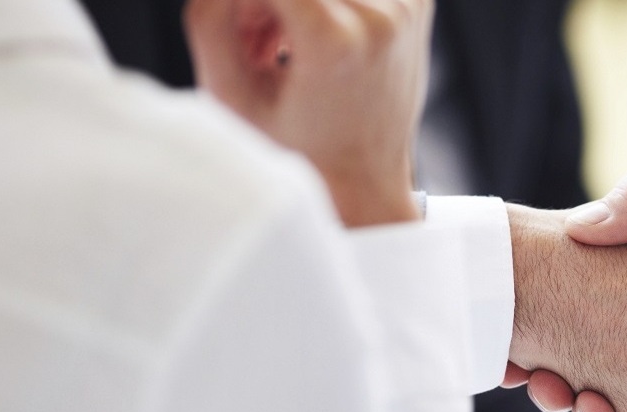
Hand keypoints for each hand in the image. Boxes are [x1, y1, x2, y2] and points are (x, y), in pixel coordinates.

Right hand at [185, 0, 431, 226]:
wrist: (366, 179)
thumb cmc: (299, 150)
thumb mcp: (231, 95)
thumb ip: (210, 17)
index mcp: (334, 40)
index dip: (246, 6)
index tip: (242, 30)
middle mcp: (379, 17)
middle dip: (265, 6)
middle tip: (260, 50)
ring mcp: (405, 7)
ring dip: (292, 4)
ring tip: (286, 50)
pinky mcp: (416, 3)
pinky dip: (326, 5)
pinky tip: (316, 41)